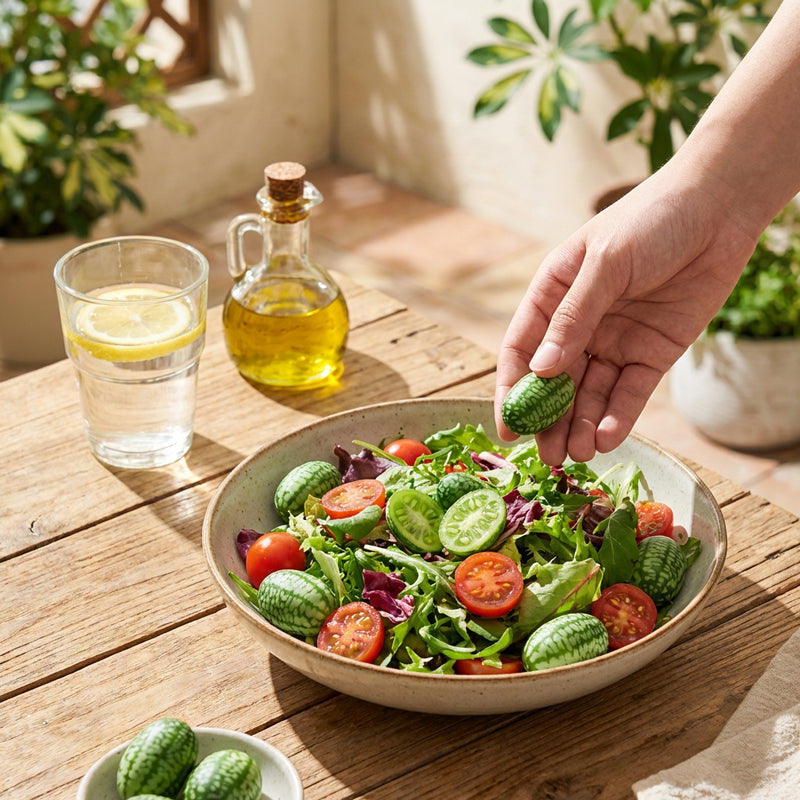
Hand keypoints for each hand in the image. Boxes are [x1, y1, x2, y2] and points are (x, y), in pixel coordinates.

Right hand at [494, 170, 758, 464]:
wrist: (719, 208)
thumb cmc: (650, 220)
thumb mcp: (605, 264)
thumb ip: (573, 317)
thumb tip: (542, 370)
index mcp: (552, 295)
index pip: (522, 350)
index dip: (512, 389)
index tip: (509, 428)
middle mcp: (579, 324)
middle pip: (555, 382)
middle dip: (550, 420)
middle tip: (547, 456)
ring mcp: (614, 342)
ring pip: (591, 394)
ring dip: (582, 425)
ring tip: (577, 455)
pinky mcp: (650, 355)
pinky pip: (629, 392)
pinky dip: (619, 416)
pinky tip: (608, 437)